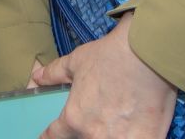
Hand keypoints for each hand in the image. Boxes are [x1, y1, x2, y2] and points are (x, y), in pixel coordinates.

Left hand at [31, 12, 176, 138]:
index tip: (49, 135)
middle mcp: (95, 135)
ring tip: (115, 123)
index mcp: (75, 119)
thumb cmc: (110, 56)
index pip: (53, 136)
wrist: (148, 53)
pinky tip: (134, 130)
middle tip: (94, 119)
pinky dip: (133, 137)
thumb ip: (54, 74)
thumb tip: (37, 77)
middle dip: (84, 133)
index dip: (49, 135)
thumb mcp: (76, 61)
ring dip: (109, 135)